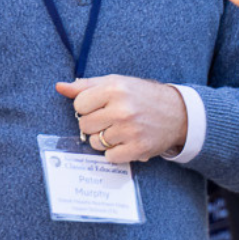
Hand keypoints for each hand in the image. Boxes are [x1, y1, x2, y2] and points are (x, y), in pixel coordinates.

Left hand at [56, 75, 186, 161]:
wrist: (178, 113)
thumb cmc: (143, 96)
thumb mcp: (117, 83)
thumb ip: (87, 86)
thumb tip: (60, 87)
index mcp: (115, 88)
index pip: (79, 104)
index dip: (87, 107)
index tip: (101, 106)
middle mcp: (122, 109)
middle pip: (84, 125)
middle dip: (94, 124)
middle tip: (111, 119)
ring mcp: (130, 130)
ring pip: (95, 143)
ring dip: (104, 139)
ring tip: (120, 130)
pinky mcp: (138, 148)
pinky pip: (109, 157)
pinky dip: (115, 152)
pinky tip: (127, 141)